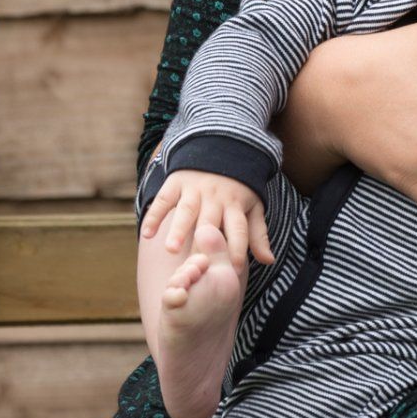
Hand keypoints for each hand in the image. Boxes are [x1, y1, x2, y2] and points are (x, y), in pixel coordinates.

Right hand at [140, 169, 275, 271]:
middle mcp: (216, 197)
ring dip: (179, 229)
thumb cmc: (237, 189)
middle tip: (196, 265)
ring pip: (186, 211)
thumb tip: (269, 261)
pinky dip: (154, 216)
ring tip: (171, 249)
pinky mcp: (175, 183)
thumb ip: (257, 234)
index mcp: (236, 204)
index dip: (238, 248)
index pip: (239, 228)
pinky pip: (163, 200)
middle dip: (204, 242)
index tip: (235, 269)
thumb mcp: (252, 206)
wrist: (220, 147)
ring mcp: (195, 189)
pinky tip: (146, 235)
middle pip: (210, 222)